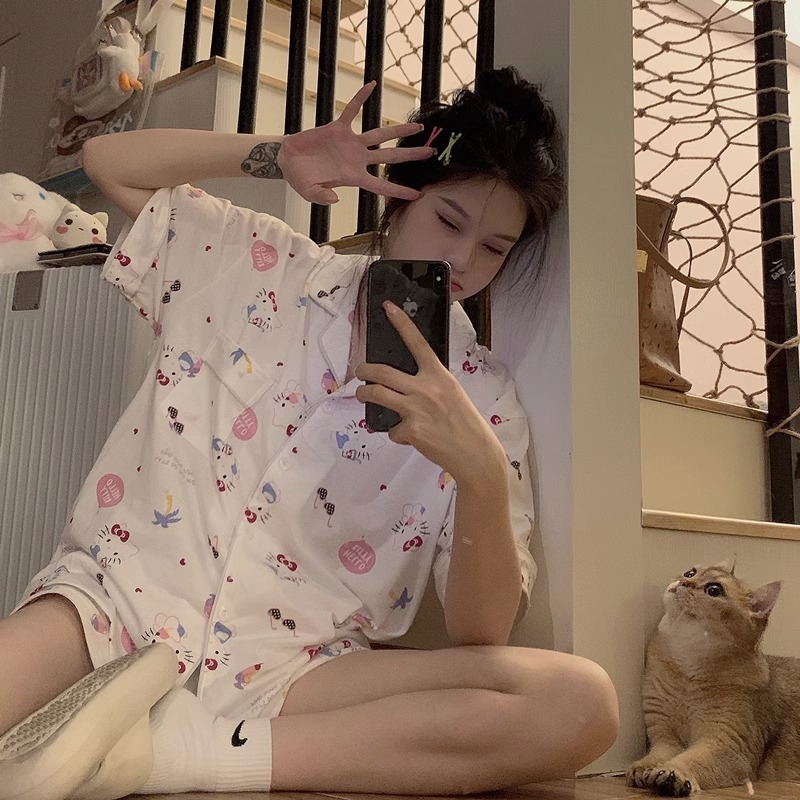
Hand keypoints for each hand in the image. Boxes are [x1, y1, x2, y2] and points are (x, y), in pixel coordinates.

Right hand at [277, 82, 434, 204]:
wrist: (288, 161)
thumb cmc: (301, 179)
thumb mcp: (310, 193)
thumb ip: (322, 197)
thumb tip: (335, 199)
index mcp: (354, 177)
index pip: (382, 186)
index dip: (399, 190)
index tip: (418, 194)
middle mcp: (358, 159)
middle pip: (390, 157)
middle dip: (411, 155)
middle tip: (431, 152)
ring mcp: (350, 143)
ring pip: (380, 135)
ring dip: (398, 129)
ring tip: (418, 125)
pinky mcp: (338, 129)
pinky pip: (352, 110)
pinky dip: (360, 98)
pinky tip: (371, 85)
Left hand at [354, 301, 504, 485]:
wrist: (474, 452)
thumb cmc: (465, 422)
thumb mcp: (452, 393)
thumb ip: (430, 385)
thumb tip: (404, 385)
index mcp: (438, 375)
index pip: (417, 343)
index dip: (401, 323)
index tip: (388, 307)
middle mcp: (425, 388)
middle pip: (382, 372)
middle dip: (364, 370)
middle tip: (360, 372)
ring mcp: (415, 409)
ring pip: (376, 394)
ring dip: (363, 394)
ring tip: (362, 395)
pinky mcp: (410, 430)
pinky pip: (392, 429)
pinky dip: (397, 433)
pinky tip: (410, 436)